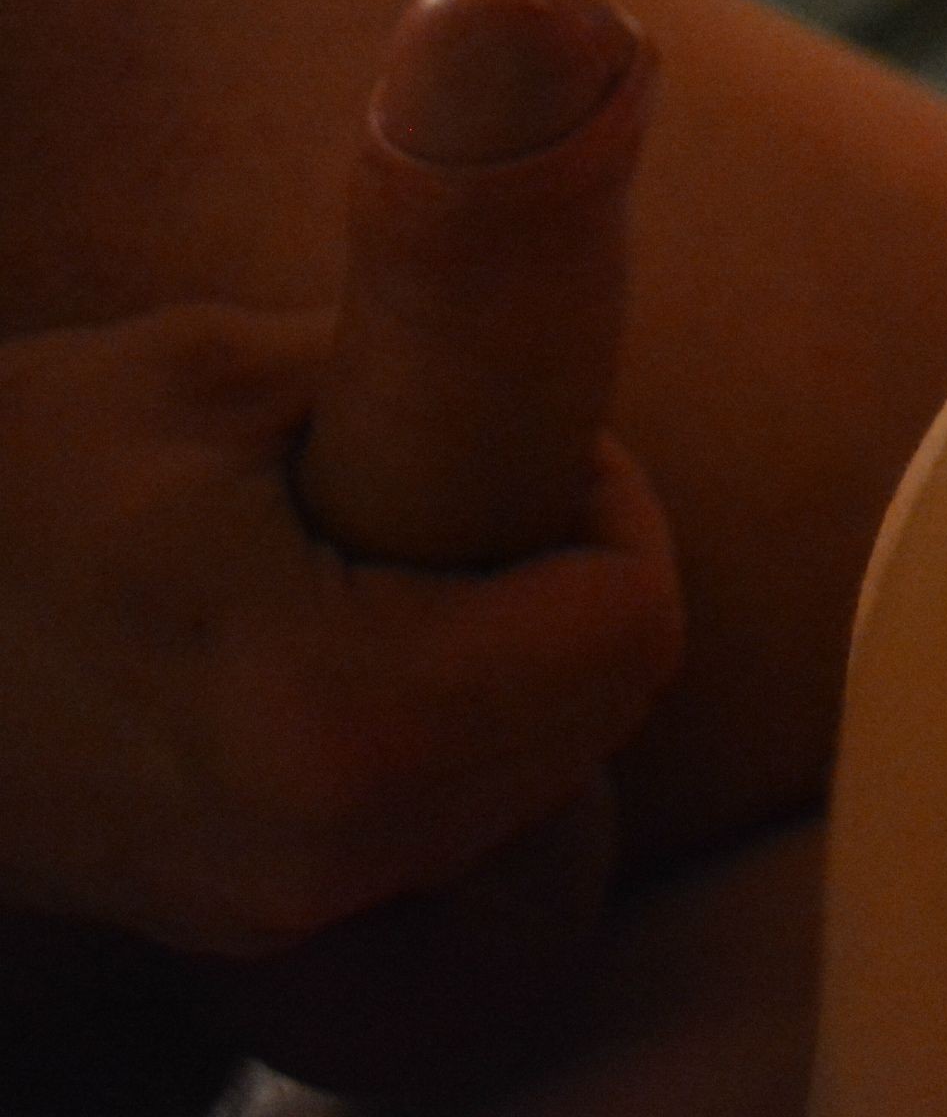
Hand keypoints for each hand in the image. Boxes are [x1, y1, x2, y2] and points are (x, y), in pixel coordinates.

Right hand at [0, 299, 676, 959]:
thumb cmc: (19, 484)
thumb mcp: (218, 377)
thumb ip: (421, 352)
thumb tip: (563, 282)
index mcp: (335, 715)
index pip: (631, 625)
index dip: (604, 506)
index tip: (511, 443)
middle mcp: (332, 848)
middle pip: (608, 705)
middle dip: (572, 582)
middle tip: (457, 492)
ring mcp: (295, 902)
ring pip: (548, 767)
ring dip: (524, 656)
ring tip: (395, 564)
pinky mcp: (268, 918)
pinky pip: (456, 814)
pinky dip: (460, 723)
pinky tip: (357, 644)